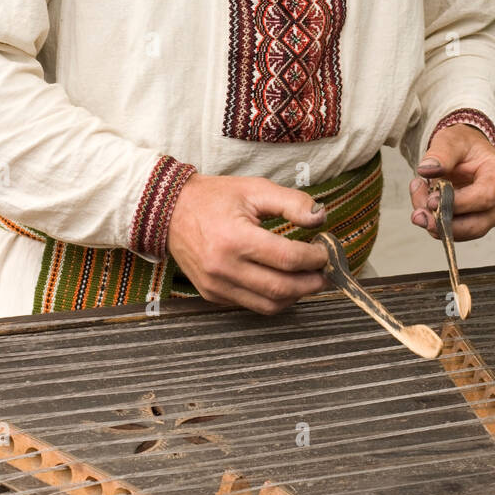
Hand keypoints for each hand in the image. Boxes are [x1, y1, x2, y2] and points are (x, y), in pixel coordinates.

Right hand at [166, 172, 329, 313]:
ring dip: (294, 296)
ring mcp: (216, 285)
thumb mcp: (255, 189)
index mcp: (236, 238)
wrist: (169, 211)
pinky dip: (272, 298)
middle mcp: (224, 267)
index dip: (314, 258)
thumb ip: (291, 202)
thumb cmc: (214, 198)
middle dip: (311, 283)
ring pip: (268, 305)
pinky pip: (250, 305)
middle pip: (281, 288)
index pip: (287, 259)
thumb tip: (320, 217)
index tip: (324, 251)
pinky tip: (282, 282)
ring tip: (308, 280)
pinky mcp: (212, 294)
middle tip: (325, 273)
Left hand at [408, 125, 494, 240]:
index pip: (485, 197)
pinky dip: (438, 224)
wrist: (465, 152)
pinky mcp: (478, 222)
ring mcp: (492, 214)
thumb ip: (440, 154)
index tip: (431, 200)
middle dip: (445, 223)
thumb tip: (426, 170)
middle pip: (478, 224)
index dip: (457, 203)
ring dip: (438, 226)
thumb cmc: (462, 145)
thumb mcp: (450, 140)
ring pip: (466, 232)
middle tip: (417, 215)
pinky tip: (423, 207)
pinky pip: (457, 232)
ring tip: (417, 208)